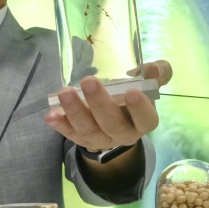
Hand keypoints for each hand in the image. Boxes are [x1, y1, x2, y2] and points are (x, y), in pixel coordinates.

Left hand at [45, 60, 172, 150]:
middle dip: (99, 103)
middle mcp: (125, 134)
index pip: (146, 119)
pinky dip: (61, 125)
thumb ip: (157, 73)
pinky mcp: (84, 140)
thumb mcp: (147, 84)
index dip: (139, 108)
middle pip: (113, 123)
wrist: (119, 118)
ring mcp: (103, 140)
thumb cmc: (133, 96)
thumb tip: (153, 68)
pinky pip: (72, 135)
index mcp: (144, 121)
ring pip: (89, 130)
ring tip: (64, 92)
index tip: (131, 91)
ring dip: (75, 112)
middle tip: (88, 81)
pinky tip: (51, 114)